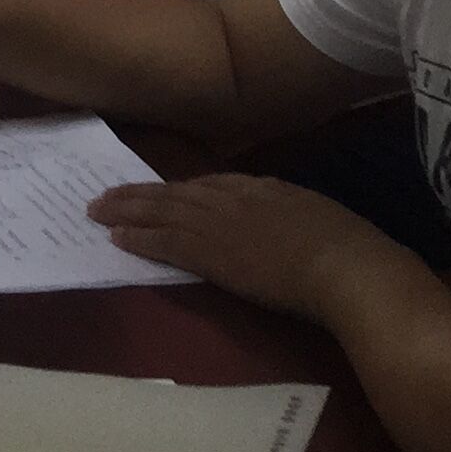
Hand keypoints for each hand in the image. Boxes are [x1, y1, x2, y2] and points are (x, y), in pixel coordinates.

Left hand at [89, 174, 397, 322]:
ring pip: (161, 211)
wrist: (348, 266)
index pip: (212, 185)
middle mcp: (235, 198)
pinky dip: (137, 238)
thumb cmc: (352, 250)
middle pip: (177, 191)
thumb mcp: (324, 220)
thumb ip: (301, 219)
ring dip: (126, 210)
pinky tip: (115, 238)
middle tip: (107, 195)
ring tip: (97, 210)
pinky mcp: (210, 253)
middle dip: (140, 194)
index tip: (163, 191)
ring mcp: (219, 223)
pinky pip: (164, 242)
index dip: (182, 189)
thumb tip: (298, 226)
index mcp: (266, 188)